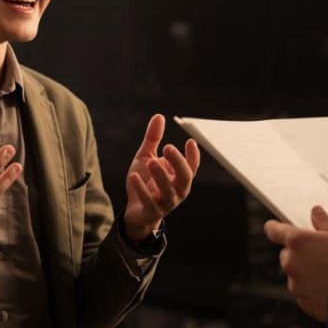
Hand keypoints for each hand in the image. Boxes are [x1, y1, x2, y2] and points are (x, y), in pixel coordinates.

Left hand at [123, 114, 199, 240]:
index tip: (190, 141)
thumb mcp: (146, 157)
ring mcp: (166, 203)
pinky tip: (133, 177)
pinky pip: (149, 201)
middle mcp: (178, 190)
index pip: (192, 166)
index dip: (193, 155)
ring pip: (169, 191)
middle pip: (185, 177)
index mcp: (179, 177)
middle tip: (168, 147)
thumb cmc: (146, 182)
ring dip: (161, 176)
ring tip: (151, 162)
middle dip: (178, 162)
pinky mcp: (152, 211)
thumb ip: (153, 139)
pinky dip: (142, 189)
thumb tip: (159, 116)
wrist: (135, 211)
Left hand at [264, 206, 327, 321]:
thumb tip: (316, 212)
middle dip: (300, 254)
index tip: (275, 228)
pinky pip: (305, 294)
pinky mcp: (305, 304)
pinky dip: (314, 291)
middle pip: (287, 255)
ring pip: (296, 276)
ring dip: (307, 274)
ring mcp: (297, 286)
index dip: (275, 228)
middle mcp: (292, 263)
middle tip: (322, 254)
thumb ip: (325, 224)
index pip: (275, 231)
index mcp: (298, 241)